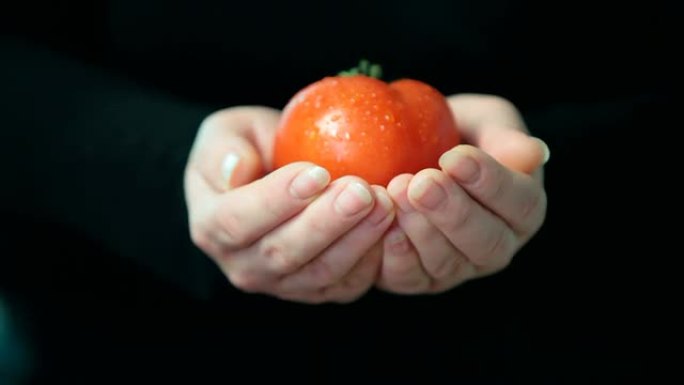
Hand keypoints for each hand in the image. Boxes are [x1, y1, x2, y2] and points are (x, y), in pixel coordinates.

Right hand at [184, 107, 394, 302]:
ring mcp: (280, 284)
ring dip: (355, 241)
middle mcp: (242, 264)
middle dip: (326, 222)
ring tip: (385, 204)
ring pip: (319, 273)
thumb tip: (235, 173)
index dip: (277, 199)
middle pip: (283, 253)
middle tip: (362, 191)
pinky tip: (393, 228)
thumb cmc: (249, 149)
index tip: (316, 173)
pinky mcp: (316, 290)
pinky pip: (345, 285)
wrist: (274, 178)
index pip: (238, 219)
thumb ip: (223, 149)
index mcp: (210, 225)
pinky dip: (371, 261)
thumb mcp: (228, 131)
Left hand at [377, 94, 548, 293]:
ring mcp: (456, 268)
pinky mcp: (416, 278)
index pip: (522, 205)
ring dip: (420, 230)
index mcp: (522, 210)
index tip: (456, 158)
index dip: (492, 184)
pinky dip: (393, 253)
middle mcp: (494, 247)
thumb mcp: (481, 121)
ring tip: (396, 192)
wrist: (404, 152)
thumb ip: (504, 135)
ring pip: (447, 263)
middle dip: (453, 212)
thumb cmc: (453, 133)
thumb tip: (535, 153)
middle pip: (486, 244)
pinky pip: (408, 276)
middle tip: (423, 183)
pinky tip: (381, 223)